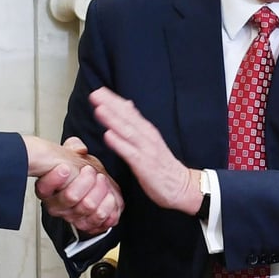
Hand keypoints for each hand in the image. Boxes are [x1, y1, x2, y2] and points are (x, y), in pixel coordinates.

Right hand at [27, 135, 122, 233]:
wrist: (90, 185)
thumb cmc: (78, 169)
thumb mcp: (74, 152)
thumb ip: (74, 147)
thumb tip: (80, 149)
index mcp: (46, 189)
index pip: (44, 187)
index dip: (56, 178)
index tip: (65, 168)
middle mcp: (56, 206)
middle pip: (71, 196)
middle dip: (87, 180)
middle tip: (91, 171)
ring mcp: (71, 217)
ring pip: (87, 207)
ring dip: (100, 190)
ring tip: (101, 180)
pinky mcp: (87, 224)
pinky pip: (98, 221)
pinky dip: (108, 208)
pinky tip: (109, 198)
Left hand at [89, 87, 200, 214]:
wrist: (183, 187)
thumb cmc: (163, 166)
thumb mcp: (151, 140)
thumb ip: (137, 124)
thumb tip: (127, 105)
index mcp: (147, 131)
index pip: (129, 112)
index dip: (114, 101)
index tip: (99, 90)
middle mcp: (147, 137)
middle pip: (127, 118)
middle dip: (111, 105)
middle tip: (95, 94)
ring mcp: (146, 150)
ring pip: (128, 132)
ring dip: (113, 120)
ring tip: (99, 109)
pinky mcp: (145, 165)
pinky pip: (130, 153)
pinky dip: (119, 143)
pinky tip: (108, 135)